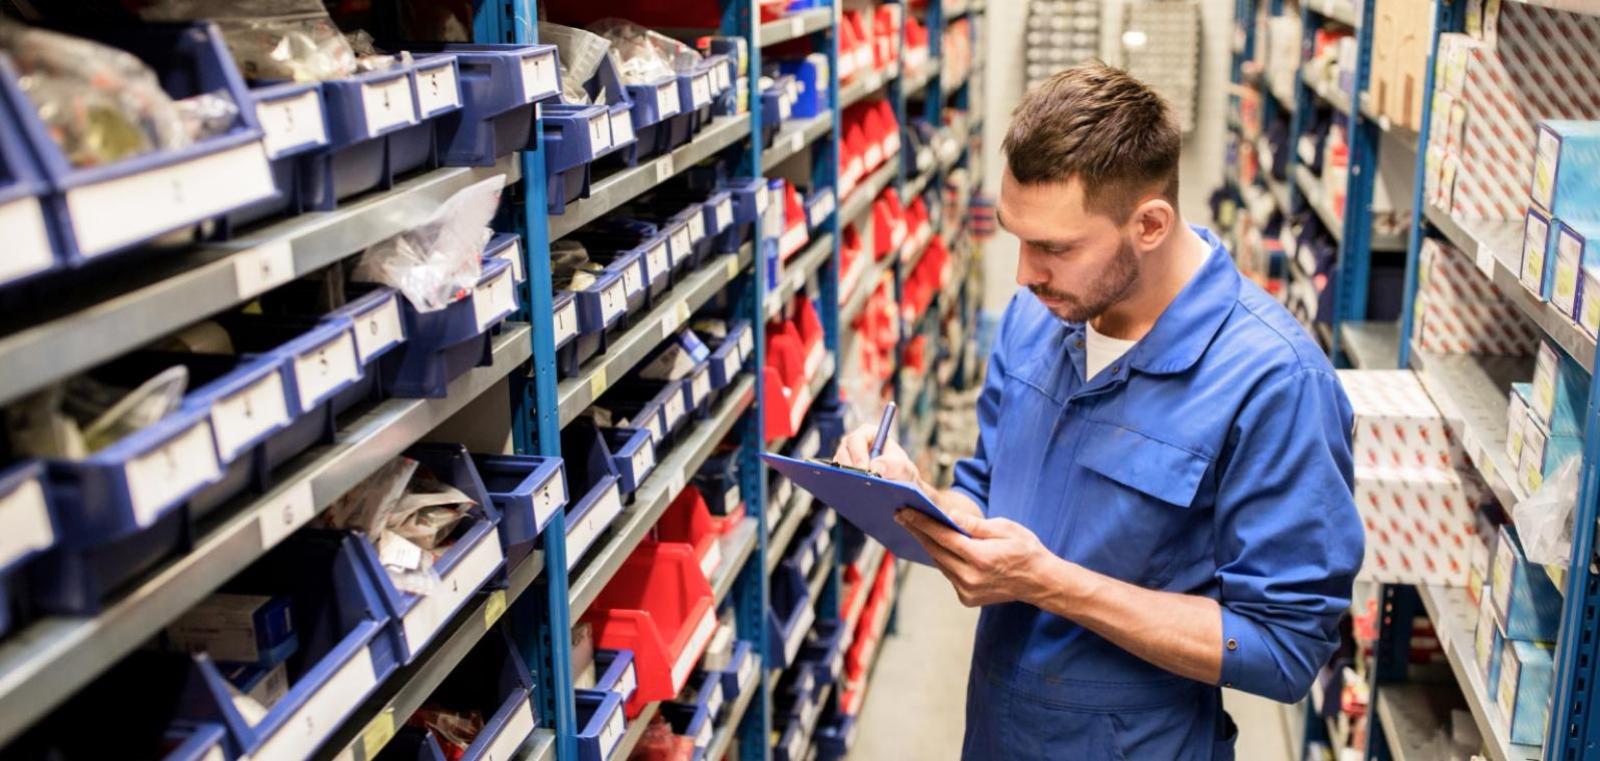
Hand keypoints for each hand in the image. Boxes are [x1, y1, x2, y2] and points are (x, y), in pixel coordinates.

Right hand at [834, 423, 919, 483]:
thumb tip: (875, 467)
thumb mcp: (904, 468)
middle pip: (843, 453)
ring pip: (838, 467)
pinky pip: (838, 479)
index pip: (857, 439)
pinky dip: (845, 486)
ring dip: (846, 478)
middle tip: (859, 482)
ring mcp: (845, 459)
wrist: (899, 486)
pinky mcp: (842, 473)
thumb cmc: (901, 471)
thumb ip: (894, 465)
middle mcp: (853, 444)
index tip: (864, 470)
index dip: (858, 454)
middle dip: (849, 468)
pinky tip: (855, 496)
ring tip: (858, 491)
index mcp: (868, 434)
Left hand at [896, 508, 1055, 607]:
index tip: (905, 511)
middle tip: (901, 515)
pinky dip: (943, 559)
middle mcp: (970, 577)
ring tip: (915, 527)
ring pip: (940, 563)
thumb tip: (949, 515)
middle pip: (935, 550)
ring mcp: (967, 591)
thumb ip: (976, 525)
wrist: (1040, 582)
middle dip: (917, 531)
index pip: (943, 537)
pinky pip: (948, 574)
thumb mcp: (1006, 528)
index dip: (921, 522)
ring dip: (928, 545)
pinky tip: (937, 546)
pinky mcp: (966, 598)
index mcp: (981, 558)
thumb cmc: (1026, 550)